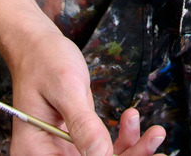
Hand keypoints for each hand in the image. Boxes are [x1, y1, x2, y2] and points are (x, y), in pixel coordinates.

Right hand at [5, 20, 165, 155]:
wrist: (38, 45)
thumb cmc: (44, 61)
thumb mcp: (66, 89)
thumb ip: (82, 124)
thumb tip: (101, 155)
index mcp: (34, 151)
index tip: (133, 154)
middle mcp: (48, 155)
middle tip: (154, 140)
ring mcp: (64, 149)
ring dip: (133, 148)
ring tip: (156, 132)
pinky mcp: (79, 139)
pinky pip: (105, 148)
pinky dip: (124, 137)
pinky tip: (132, 117)